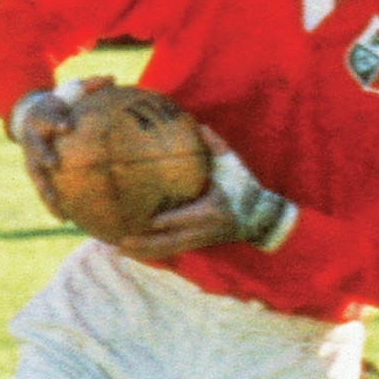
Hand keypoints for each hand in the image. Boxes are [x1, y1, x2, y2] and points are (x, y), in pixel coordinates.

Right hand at [12, 75, 113, 217]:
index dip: (56, 122)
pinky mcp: (34, 171)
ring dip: (45, 191)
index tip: (67, 127)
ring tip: (58, 207)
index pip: (48, 118)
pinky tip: (64, 219)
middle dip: (44, 155)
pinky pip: (42, 189)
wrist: (29, 114)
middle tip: (55, 164)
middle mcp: (33, 138)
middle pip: (36, 148)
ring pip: (36, 176)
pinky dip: (51, 204)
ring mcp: (30, 157)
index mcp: (43, 117)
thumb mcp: (71, 90)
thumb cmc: (60, 103)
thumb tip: (113, 78)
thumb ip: (91, 86)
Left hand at [115, 124, 240, 260]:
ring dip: (144, 252)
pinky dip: (151, 253)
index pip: (190, 217)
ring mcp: (200, 240)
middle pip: (172, 241)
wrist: (259, 218)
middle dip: (148, 243)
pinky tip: (132, 252)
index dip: (171, 221)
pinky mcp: (196, 245)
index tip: (150, 221)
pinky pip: (171, 251)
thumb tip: (199, 125)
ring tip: (119, 249)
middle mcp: (204, 230)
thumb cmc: (244, 187)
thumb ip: (216, 146)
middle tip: (122, 241)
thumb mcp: (233, 164)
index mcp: (213, 209)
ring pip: (169, 250)